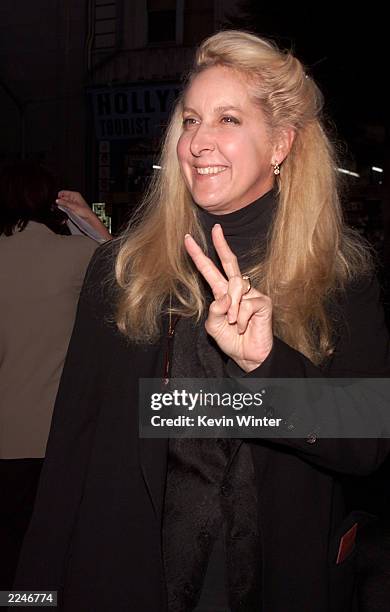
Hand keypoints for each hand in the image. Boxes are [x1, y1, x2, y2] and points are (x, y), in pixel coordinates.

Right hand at [56, 190, 111, 240]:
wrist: (89, 218)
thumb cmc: (85, 212)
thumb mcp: (73, 206)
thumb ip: (64, 203)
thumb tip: (57, 200)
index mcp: (75, 194)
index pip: (63, 192)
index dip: (59, 196)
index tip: (56, 201)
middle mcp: (74, 198)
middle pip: (63, 198)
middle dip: (60, 202)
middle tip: (60, 206)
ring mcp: (73, 203)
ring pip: (64, 203)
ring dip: (63, 206)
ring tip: (64, 210)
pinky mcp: (73, 208)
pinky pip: (66, 207)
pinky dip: (65, 209)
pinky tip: (66, 212)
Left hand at [184, 224, 272, 372]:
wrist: (248, 356)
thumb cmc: (231, 340)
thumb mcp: (213, 326)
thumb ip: (214, 310)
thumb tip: (224, 297)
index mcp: (222, 293)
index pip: (210, 270)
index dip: (199, 256)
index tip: (188, 240)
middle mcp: (237, 289)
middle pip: (230, 262)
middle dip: (221, 245)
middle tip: (216, 228)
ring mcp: (252, 294)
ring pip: (235, 288)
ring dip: (231, 309)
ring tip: (234, 324)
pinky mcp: (263, 302)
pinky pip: (246, 305)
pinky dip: (241, 319)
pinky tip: (244, 327)